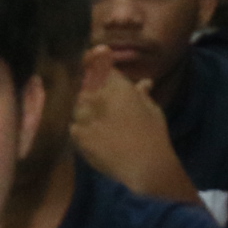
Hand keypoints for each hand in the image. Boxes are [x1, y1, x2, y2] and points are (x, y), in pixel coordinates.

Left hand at [67, 50, 186, 199]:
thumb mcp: (152, 110)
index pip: (99, 67)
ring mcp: (86, 115)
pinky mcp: (79, 134)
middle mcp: (98, 97)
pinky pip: (73, 126)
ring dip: (83, 110)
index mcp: (118, 87)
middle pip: (83, 84)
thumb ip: (142, 94)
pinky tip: (92, 136)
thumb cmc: (154, 135)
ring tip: (96, 121)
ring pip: (76, 105)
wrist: (145, 165)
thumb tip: (145, 82)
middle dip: (87, 88)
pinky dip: (80, 129)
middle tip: (97, 102)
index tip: (93, 62)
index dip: (95, 63)